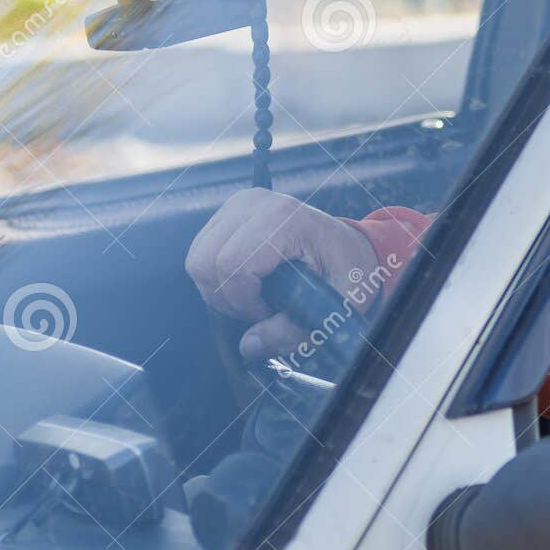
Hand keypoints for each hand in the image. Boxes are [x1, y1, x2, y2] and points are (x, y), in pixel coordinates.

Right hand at [185, 187, 378, 360]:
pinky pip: (201, 253)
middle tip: (259, 309)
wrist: (351, 246)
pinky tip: (246, 283)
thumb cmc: (349, 268)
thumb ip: (295, 330)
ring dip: (220, 290)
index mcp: (284, 218)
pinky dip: (217, 278)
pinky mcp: (228, 214)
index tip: (267, 312)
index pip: (232, 264)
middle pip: (206, 262)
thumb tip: (250, 345)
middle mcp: (255, 204)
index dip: (243, 300)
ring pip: (198, 259)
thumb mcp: (338, 303)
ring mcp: (238, 206)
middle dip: (228, 299)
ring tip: (255, 297)